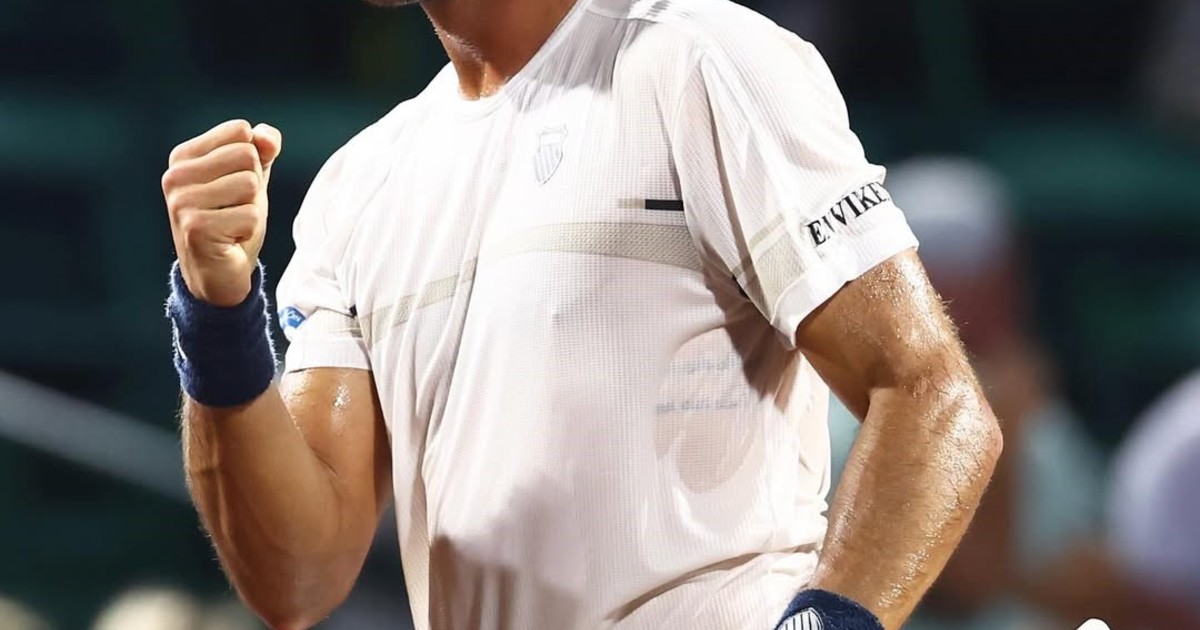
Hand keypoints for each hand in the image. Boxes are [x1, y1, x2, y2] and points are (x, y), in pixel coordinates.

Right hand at [163, 119, 282, 305]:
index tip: (233, 186)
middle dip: (253, 186)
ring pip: (250, 184)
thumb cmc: (233, 221)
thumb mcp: (250, 179)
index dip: (253, 160)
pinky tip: (229, 239)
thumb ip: (262, 151)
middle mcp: (175, 175)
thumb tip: (268, 137)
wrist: (218, 273)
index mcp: (183, 156)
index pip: (241, 131)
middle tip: (233, 208)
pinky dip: (249, 230)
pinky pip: (251, 215)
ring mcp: (182, 201)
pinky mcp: (196, 227)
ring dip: (251, 209)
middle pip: (247, 155)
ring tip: (231, 223)